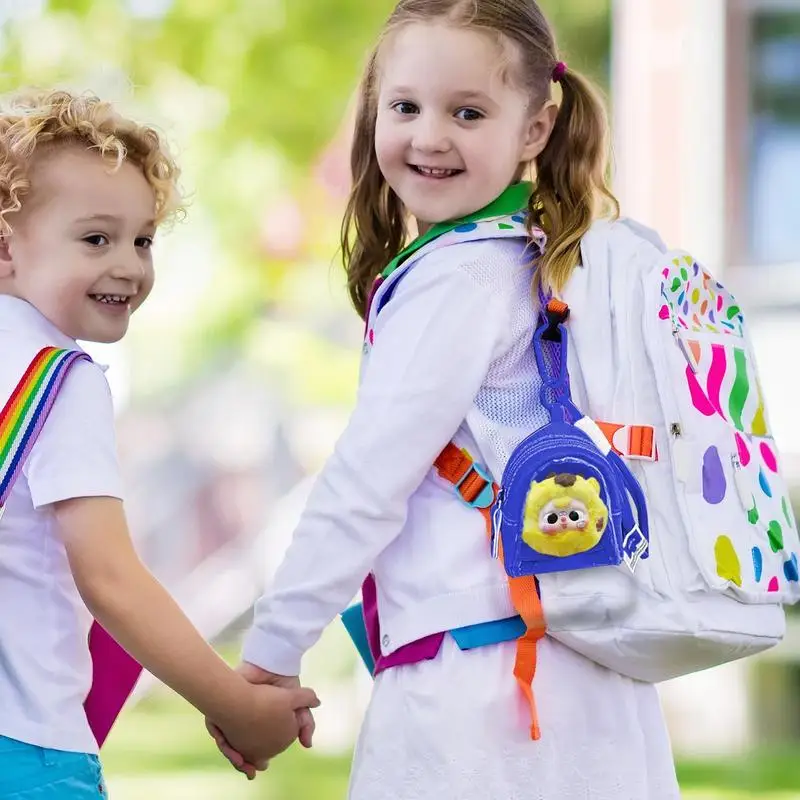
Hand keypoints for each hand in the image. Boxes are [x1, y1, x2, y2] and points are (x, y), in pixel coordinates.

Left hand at [206, 663, 318, 777]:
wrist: (272, 664)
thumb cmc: (285, 684)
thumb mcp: (298, 707)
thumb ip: (305, 724)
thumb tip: (308, 746)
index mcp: (260, 726)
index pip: (253, 751)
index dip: (254, 762)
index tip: (258, 769)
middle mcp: (243, 722)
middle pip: (236, 750)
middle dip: (241, 761)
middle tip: (249, 770)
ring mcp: (231, 715)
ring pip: (226, 742)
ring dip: (231, 753)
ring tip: (240, 761)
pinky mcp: (222, 705)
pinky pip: (216, 728)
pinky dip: (222, 739)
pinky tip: (229, 745)